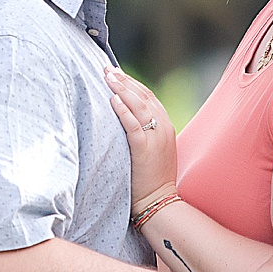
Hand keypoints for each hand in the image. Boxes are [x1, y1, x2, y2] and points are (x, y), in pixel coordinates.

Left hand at [107, 70, 177, 209]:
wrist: (159, 202)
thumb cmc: (151, 178)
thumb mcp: (153, 148)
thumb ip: (144, 130)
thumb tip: (123, 115)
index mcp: (165, 125)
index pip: (147, 96)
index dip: (131, 82)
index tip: (115, 72)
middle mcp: (163, 127)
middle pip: (142, 96)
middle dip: (124, 80)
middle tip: (107, 69)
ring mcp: (156, 138)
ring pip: (138, 105)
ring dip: (122, 89)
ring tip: (107, 77)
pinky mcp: (145, 149)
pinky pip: (133, 125)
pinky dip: (123, 110)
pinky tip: (112, 100)